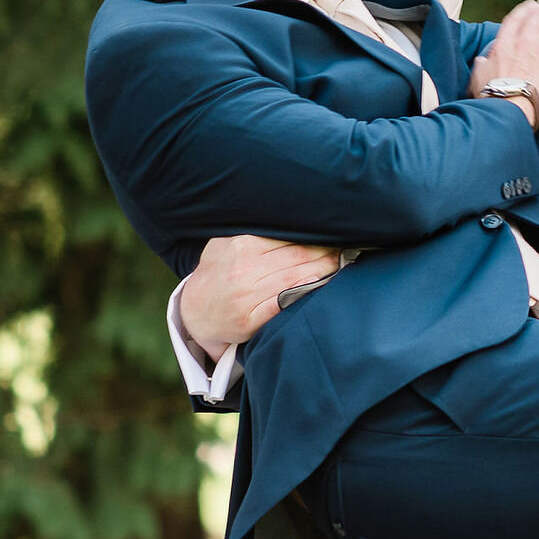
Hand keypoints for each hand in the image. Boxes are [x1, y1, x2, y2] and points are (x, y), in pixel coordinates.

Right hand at [179, 233, 337, 357]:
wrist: (193, 310)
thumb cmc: (217, 273)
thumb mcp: (225, 244)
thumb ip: (254, 233)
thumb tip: (292, 219)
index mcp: (241, 245)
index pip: (289, 236)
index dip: (315, 234)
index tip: (334, 231)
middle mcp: (243, 268)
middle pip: (298, 256)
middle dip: (326, 251)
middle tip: (345, 247)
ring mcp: (246, 295)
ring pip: (296, 278)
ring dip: (323, 270)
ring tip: (340, 262)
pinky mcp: (248, 319)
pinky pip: (284, 303)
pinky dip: (305, 293)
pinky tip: (321, 285)